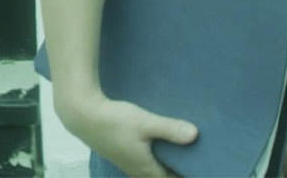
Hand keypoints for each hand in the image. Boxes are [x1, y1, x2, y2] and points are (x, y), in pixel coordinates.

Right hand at [56, 89, 197, 177]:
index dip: (188, 175)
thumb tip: (196, 135)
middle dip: (179, 171)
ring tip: (184, 152)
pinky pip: (145, 162)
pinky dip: (157, 158)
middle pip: (163, 177)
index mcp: (146, 169)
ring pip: (153, 171)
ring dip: (167, 164)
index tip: (203, 167)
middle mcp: (137, 170)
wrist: (82, 115)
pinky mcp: (122, 153)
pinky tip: (161, 144)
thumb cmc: (114, 121)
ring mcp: (128, 163)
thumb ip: (170, 129)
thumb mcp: (146, 122)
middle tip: (197, 160)